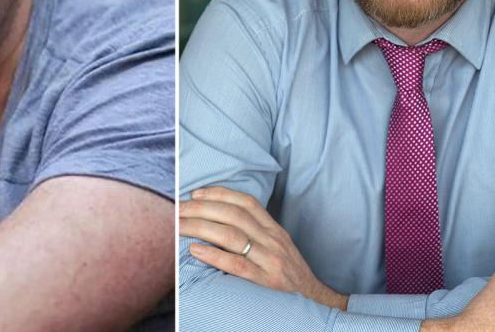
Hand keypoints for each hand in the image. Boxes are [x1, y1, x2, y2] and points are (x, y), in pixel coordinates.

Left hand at [179, 186, 347, 310]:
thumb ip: (256, 232)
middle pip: (234, 215)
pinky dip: (214, 255)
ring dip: (201, 228)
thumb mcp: (278, 246)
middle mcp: (273, 240)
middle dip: (202, 209)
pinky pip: (238, 265)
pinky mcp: (267, 282)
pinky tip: (195, 250)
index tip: (196, 193)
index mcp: (275, 230)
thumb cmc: (290, 274)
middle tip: (178, 208)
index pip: (247, 202)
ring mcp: (271, 260)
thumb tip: (220, 221)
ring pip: (232, 236)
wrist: (317, 301)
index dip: (220, 193)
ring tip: (178, 226)